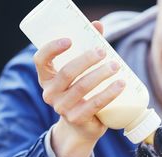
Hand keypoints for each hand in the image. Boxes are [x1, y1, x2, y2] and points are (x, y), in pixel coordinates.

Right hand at [33, 21, 124, 156]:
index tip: (70, 40)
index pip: (40, 60)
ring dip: (101, 74)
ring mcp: (62, 108)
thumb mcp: (79, 73)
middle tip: (103, 51)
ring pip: (82, 87)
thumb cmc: (81, 93)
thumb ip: (86, 49)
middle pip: (67, 72)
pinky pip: (95, 104)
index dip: (52, 48)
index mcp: (47, 78)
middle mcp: (50, 93)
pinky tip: (120, 84)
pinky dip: (109, 93)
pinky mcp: (77, 118)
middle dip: (86, 60)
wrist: (81, 126)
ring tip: (116, 66)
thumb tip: (98, 25)